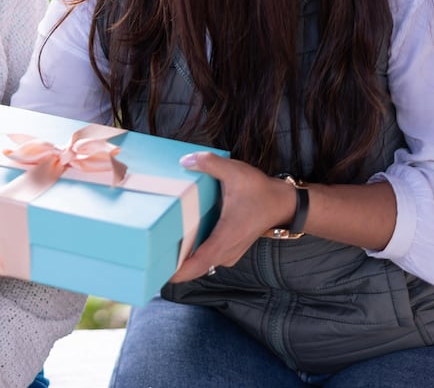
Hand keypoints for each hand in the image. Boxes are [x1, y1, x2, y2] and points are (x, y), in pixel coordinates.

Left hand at [167, 152, 295, 282]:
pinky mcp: (230, 249)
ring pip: (201, 264)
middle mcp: (227, 251)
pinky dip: (193, 255)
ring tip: (158, 249)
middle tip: (149, 257)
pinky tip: (179, 242)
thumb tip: (185, 160)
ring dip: (183, 261)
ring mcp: (229, 253)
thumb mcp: (235, 172)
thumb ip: (210, 163)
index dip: (178, 272)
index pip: (198, 264)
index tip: (159, 273)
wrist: (284, 204)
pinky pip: (207, 258)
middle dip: (173, 267)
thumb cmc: (261, 191)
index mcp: (225, 238)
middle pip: (195, 268)